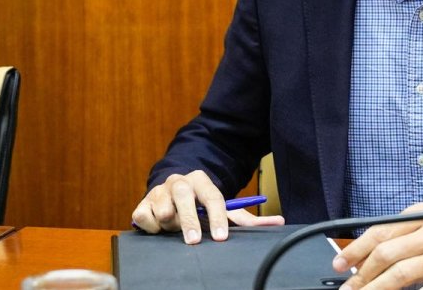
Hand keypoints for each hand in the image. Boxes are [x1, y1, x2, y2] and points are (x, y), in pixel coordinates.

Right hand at [130, 169, 283, 243]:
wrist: (171, 192)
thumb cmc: (200, 205)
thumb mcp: (223, 209)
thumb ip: (248, 218)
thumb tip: (279, 222)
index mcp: (202, 180)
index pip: (213, 197)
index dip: (218, 218)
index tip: (221, 237)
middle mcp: (180, 182)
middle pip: (184, 197)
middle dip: (189, 220)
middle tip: (194, 241)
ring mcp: (159, 191)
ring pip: (164, 209)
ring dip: (170, 224)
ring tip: (176, 229)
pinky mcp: (142, 202)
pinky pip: (144, 217)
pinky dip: (151, 227)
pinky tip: (159, 228)